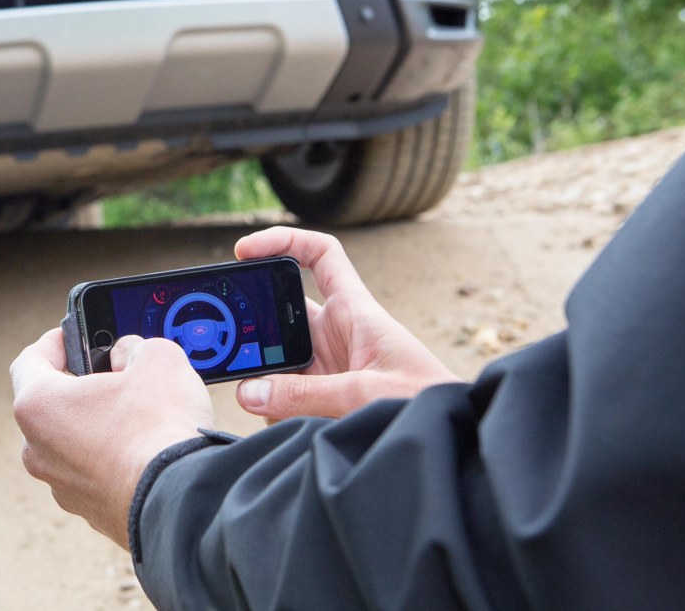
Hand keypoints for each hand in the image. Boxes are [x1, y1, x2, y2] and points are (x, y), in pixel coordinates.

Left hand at [11, 328, 212, 548]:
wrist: (180, 500)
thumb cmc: (158, 428)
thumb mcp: (156, 358)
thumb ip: (134, 347)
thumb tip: (129, 357)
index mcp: (38, 406)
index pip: (30, 360)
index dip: (55, 341)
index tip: (73, 336)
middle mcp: (38, 451)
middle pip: (53, 405)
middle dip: (83, 386)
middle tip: (116, 374)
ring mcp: (62, 486)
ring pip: (73, 442)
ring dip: (98, 424)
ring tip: (138, 415)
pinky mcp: (90, 511)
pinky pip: (95, 473)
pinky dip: (113, 458)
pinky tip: (145, 450)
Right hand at [233, 226, 459, 419]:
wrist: (452, 442)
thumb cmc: (427, 405)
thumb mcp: (365, 394)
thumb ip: (303, 394)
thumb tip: (248, 392)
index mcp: (355, 312)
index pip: (319, 256)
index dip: (283, 241)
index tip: (245, 250)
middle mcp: (336, 334)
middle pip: (280, 314)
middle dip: (257, 331)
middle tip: (232, 347)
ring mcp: (327, 367)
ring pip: (277, 361)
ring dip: (267, 382)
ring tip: (265, 405)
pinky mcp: (322, 398)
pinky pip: (284, 397)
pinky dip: (276, 412)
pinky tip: (284, 428)